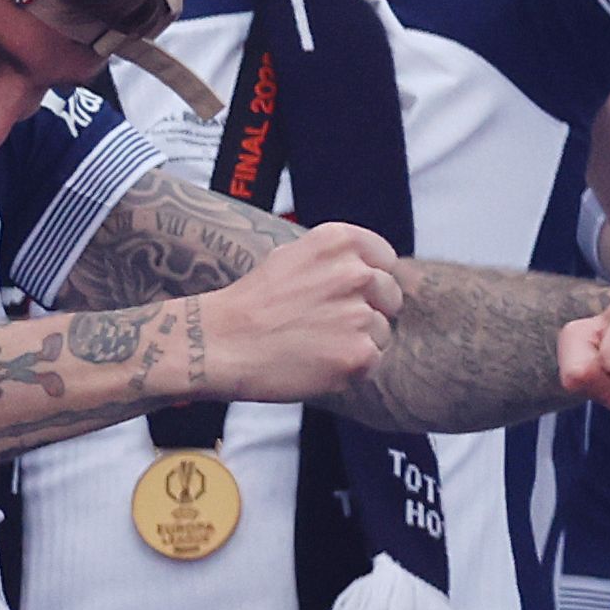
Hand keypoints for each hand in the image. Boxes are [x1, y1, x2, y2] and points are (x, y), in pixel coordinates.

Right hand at [196, 222, 401, 402]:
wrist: (219, 343)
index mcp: (338, 241)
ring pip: (381, 331)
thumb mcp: (289, 256)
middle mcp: (354, 273)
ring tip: (314, 342)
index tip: (345, 293)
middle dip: (367, 310)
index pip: (385, 260)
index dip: (368, 279)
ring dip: (356, 340)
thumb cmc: (250, 303)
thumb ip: (334, 259)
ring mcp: (359, 315)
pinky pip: (372, 361)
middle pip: (390, 297)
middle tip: (326, 322)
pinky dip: (349, 367)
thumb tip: (370, 269)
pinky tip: (316, 361)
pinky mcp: (359, 354)